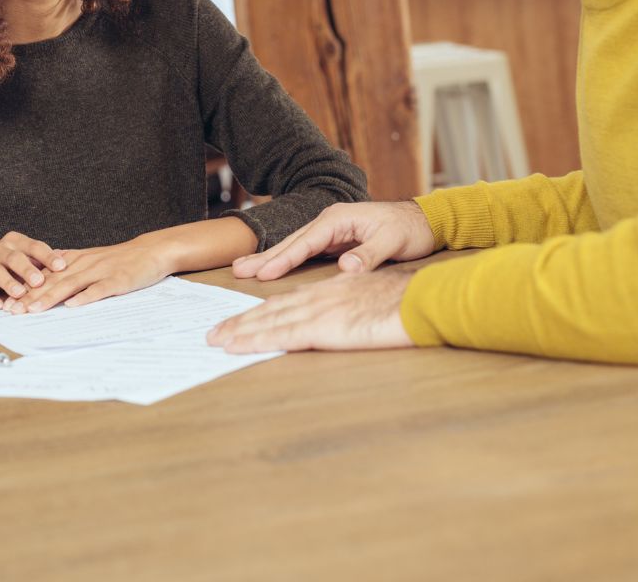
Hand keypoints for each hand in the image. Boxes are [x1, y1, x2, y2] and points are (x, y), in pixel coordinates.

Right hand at [0, 231, 67, 308]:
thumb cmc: (7, 267)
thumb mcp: (25, 260)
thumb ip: (43, 261)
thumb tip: (70, 260)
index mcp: (15, 241)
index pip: (34, 246)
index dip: (48, 256)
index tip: (62, 266)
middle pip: (14, 258)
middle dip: (27, 269)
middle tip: (40, 281)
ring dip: (9, 283)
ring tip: (20, 293)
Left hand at [10, 238, 171, 313]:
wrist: (151, 251)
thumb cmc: (120, 259)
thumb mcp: (91, 259)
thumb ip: (69, 267)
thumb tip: (45, 278)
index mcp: (76, 260)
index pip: (45, 275)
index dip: (24, 288)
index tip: (6, 302)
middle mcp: (84, 264)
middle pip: (52, 281)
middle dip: (29, 296)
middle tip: (11, 310)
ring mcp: (100, 271)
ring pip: (70, 284)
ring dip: (50, 297)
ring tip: (32, 309)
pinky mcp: (117, 280)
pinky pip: (99, 290)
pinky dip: (85, 297)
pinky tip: (72, 306)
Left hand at [207, 269, 414, 352]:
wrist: (423, 300)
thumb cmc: (406, 304)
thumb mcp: (371, 302)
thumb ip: (351, 310)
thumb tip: (343, 322)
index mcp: (331, 291)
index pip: (288, 302)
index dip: (262, 312)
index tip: (241, 322)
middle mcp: (319, 297)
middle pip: (271, 309)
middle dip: (241, 321)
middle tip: (214, 333)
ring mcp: (318, 310)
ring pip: (269, 320)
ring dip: (239, 331)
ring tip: (216, 340)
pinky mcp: (322, 327)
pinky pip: (281, 334)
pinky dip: (255, 339)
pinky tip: (237, 346)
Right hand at [232, 200, 434, 280]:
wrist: (424, 221)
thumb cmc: (409, 229)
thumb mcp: (393, 240)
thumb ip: (369, 253)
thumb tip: (345, 267)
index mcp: (338, 218)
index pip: (305, 241)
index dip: (284, 258)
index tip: (263, 273)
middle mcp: (329, 222)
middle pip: (292, 241)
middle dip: (265, 256)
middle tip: (238, 269)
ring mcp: (330, 232)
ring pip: (295, 246)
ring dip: (271, 258)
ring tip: (244, 269)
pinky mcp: (334, 242)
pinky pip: (304, 253)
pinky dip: (286, 261)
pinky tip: (272, 269)